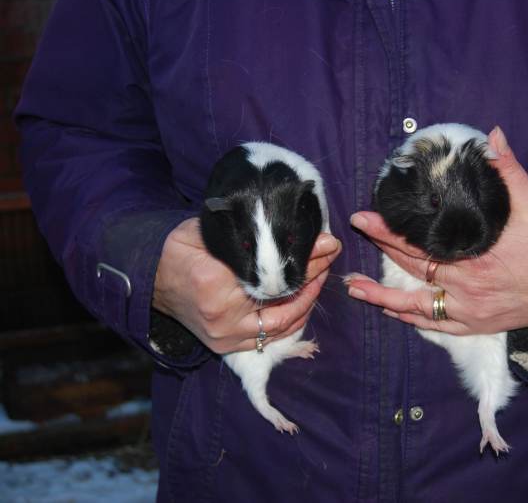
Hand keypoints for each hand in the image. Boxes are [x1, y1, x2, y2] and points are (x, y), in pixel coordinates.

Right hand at [153, 218, 341, 353]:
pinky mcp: (226, 345)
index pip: (272, 271)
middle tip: (330, 254)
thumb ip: (249, 233)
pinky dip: (292, 319)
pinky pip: (270, 337)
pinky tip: (305, 298)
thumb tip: (298, 228)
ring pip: (281, 324)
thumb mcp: (208, 230)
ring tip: (322, 274)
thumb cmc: (179, 250)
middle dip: (312, 275)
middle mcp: (221, 314)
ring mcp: (224, 335)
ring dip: (308, 299)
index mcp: (214, 280)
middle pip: (281, 297)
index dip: (304, 258)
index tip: (327, 242)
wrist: (150, 280)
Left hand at [345, 126, 527, 334]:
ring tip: (354, 288)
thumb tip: (492, 135)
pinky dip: (412, 319)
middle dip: (382, 249)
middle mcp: (466, 288)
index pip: (419, 245)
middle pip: (413, 268)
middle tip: (357, 234)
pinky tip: (392, 312)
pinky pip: (437, 326)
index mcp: (473, 257)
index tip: (364, 217)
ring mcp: (470, 311)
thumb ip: (508, 170)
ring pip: (416, 306)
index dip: (389, 232)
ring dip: (383, 297)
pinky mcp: (478, 325)